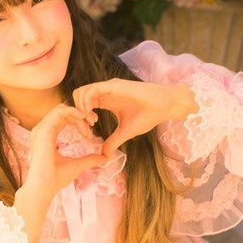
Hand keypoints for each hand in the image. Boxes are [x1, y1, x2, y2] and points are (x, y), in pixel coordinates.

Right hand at [14, 103, 104, 242]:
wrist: (44, 188)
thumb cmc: (55, 179)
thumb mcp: (77, 165)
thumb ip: (89, 159)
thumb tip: (104, 158)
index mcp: (47, 136)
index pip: (63, 118)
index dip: (78, 119)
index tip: (92, 128)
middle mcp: (42, 130)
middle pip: (63, 111)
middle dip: (80, 113)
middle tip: (94, 121)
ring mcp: (41, 129)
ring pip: (61, 109)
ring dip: (78, 112)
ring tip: (91, 121)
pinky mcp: (44, 130)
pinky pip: (60, 112)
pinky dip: (74, 112)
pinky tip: (84, 120)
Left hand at [73, 78, 196, 156]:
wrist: (165, 106)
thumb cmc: (148, 115)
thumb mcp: (126, 131)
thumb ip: (113, 142)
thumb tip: (104, 156)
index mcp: (105, 100)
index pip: (83, 105)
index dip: (80, 120)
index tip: (87, 134)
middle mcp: (104, 92)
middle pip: (77, 97)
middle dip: (76, 114)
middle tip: (86, 129)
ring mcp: (108, 87)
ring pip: (80, 92)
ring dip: (80, 109)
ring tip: (91, 122)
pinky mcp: (114, 86)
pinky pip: (91, 90)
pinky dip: (86, 103)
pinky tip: (93, 116)